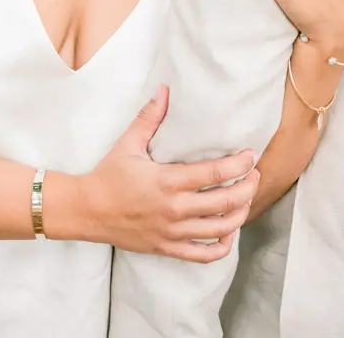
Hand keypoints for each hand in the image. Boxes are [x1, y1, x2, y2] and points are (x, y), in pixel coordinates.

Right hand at [75, 86, 258, 261]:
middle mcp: (174, 209)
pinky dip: (221, 246)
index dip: (239, 164)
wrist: (87, 210)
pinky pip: (203, 255)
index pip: (214, 173)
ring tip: (247, 199)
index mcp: (167, 181)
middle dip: (248, 187)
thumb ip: (150, 117)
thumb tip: (164, 90)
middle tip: (256, 174)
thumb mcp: (128, 143)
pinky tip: (228, 233)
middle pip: (225, 202)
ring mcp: (172, 232)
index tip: (251, 155)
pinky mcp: (167, 248)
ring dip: (241, 214)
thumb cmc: (108, 175)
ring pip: (220, 230)